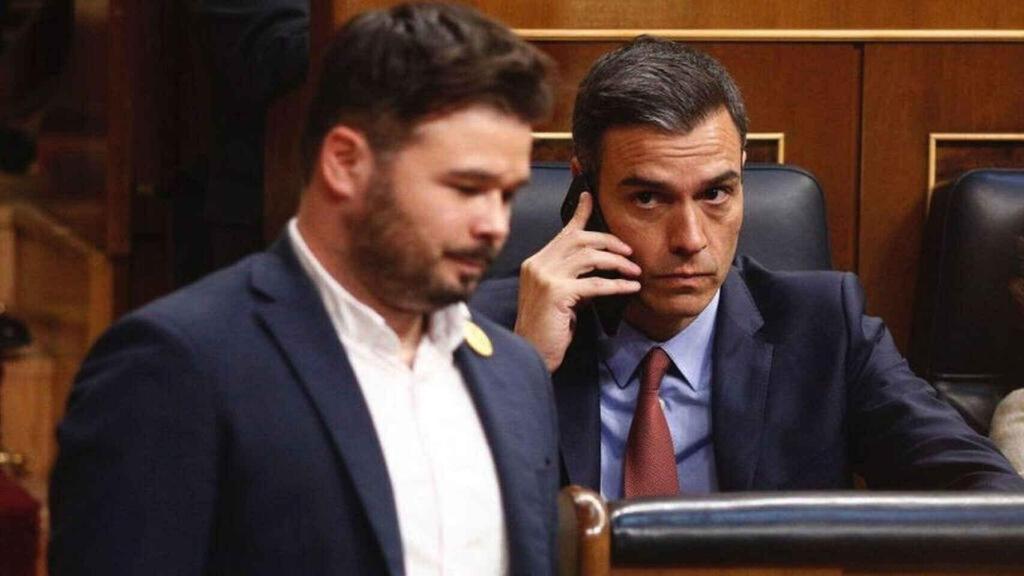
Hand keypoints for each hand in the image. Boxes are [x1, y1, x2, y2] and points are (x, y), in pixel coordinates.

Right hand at [515, 192, 640, 370]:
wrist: (532, 353)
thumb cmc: (548, 330)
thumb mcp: (560, 297)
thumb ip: (573, 278)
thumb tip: (600, 267)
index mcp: (536, 263)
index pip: (563, 232)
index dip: (579, 213)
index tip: (590, 196)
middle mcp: (538, 264)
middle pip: (579, 239)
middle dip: (609, 241)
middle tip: (629, 252)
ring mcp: (545, 277)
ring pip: (589, 257)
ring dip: (617, 262)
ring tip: (635, 270)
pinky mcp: (556, 293)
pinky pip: (595, 283)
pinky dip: (617, 284)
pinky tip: (631, 287)